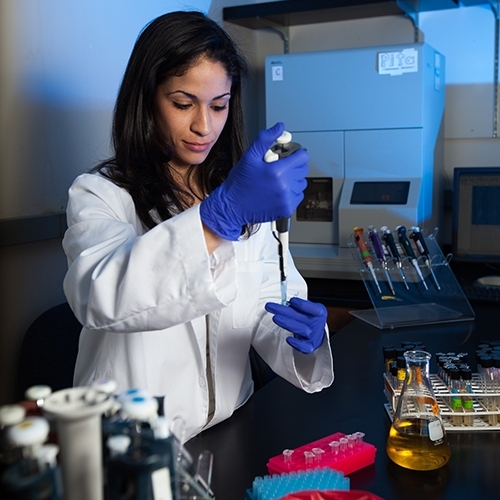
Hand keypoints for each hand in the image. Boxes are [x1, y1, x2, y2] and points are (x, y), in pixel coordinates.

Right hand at [200, 122, 308, 239]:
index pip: (302, 157)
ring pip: (302, 183)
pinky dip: (292, 192)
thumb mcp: (249, 156)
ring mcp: (286, 199)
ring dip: (293, 179)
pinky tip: (278, 190)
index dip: (296, 153)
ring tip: (278, 179)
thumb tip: (280, 127)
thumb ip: (265, 139)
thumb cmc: (239, 183)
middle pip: (303, 169)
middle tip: (279, 167)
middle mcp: (284, 186)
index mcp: (277, 172)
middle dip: (294, 165)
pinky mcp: (286, 209)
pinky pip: (298, 196)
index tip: (288, 155)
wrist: (232, 207)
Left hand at [265, 297, 326, 353]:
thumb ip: (298, 306)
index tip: (292, 301)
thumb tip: (284, 302)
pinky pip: (303, 346)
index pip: (313, 308)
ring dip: (287, 323)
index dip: (303, 305)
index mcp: (319, 312)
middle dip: (284, 311)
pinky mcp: (309, 346)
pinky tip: (288, 339)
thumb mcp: (307, 308)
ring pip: (300, 329)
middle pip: (300, 317)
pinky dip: (296, 343)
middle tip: (271, 307)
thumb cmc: (309, 318)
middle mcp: (316, 324)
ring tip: (275, 318)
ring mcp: (313, 335)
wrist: (317, 333)